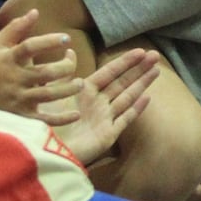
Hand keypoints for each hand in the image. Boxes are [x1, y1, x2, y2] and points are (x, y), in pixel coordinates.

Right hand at [0, 8, 84, 120]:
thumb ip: (17, 27)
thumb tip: (35, 11)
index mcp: (10, 59)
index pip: (29, 47)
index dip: (48, 42)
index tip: (66, 38)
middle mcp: (15, 79)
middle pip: (44, 73)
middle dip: (64, 67)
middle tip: (72, 61)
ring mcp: (19, 99)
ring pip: (47, 95)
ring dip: (67, 89)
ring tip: (80, 83)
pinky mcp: (22, 117)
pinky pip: (44, 120)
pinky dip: (61, 119)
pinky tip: (76, 114)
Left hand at [45, 47, 161, 164]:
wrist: (43, 150)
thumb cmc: (44, 121)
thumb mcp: (53, 92)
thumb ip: (64, 72)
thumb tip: (70, 50)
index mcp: (85, 91)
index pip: (110, 72)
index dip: (125, 61)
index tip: (140, 50)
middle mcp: (97, 103)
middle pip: (123, 82)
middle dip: (139, 69)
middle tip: (155, 55)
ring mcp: (104, 119)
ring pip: (127, 97)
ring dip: (142, 84)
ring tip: (157, 70)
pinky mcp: (108, 135)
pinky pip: (125, 119)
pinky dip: (136, 109)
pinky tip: (148, 98)